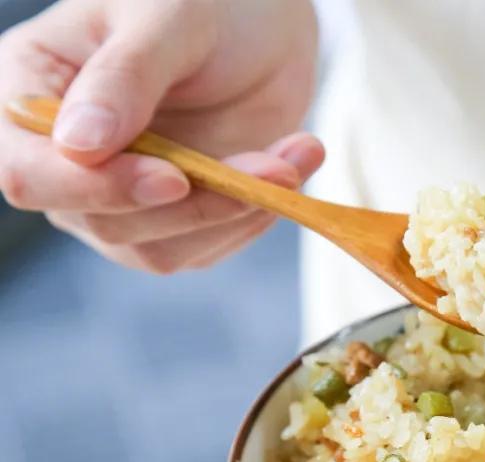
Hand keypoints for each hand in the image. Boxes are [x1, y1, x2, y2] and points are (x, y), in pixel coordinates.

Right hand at [0, 0, 323, 272]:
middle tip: (270, 170)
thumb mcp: (166, 18)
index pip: (29, 172)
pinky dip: (254, 217)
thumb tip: (79, 146)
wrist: (265, 25)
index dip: (96, 188)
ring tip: (291, 161)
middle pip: (102, 222)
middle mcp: (63, 157)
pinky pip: (206, 247)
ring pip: (157, 249)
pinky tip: (289, 168)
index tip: (172, 178)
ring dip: (233, 213)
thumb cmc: (206, 4)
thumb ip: (124, 77)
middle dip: (194, 204)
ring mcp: (117, 194)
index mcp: (29, 92)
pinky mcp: (174, 218)